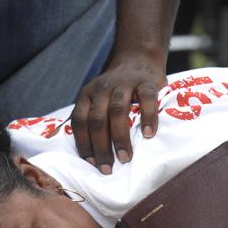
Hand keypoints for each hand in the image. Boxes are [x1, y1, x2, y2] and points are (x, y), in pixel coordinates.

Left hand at [71, 56, 164, 172]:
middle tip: (108, 168)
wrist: (137, 59)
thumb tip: (91, 158)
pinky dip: (147, 117)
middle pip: (96, 120)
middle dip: (101, 147)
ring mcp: (124, 83)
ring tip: (125, 158)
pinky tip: (148, 135)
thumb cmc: (116, 90)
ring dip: (120, 137)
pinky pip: (146, 99)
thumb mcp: (97, 99)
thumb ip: (92, 119)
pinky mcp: (146, 82)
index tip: (91, 163)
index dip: (84, 143)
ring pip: (118, 111)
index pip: (79, 121)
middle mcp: (102, 88)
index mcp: (86, 95)